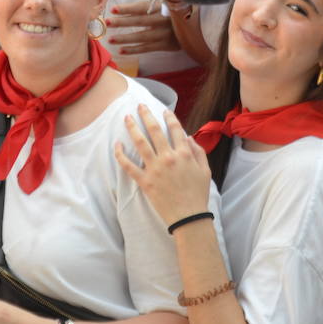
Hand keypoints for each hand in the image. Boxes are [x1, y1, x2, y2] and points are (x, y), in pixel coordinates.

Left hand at [107, 0, 179, 55]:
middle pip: (140, 21)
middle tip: (107, 22)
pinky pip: (147, 48)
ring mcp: (166, 34)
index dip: (127, 8)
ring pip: (142, 37)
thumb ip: (146, 5)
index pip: (142, 7)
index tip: (113, 9)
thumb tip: (121, 8)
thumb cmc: (171, 14)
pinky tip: (121, 50)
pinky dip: (134, 50)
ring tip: (111, 39)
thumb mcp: (163, 5)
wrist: (195, 27)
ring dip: (125, 38)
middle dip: (122, 22)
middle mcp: (164, 20)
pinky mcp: (167, 45)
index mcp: (162, 6)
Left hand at [114, 105, 211, 226]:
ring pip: (140, 143)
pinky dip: (121, 155)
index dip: (169, 117)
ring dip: (132, 128)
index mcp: (184, 154)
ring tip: (126, 118)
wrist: (188, 217)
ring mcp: (155, 169)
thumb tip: (188, 136)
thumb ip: (198, 151)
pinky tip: (116, 144)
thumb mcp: (205, 171)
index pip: (175, 129)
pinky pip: (129, 166)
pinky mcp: (145, 181)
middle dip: (146, 115)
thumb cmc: (198, 194)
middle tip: (140, 106)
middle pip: (154, 130)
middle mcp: (168, 158)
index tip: (164, 110)